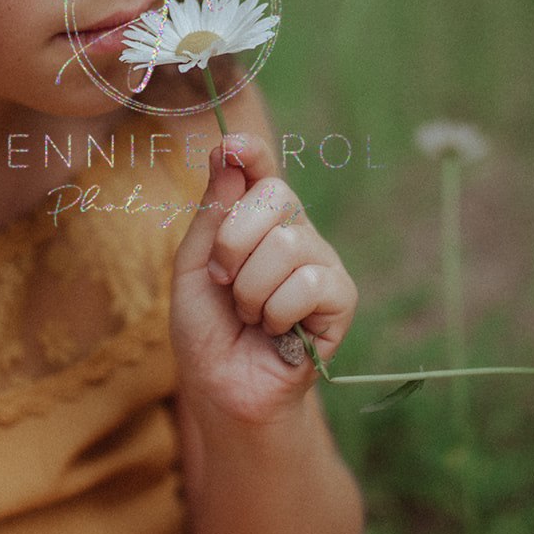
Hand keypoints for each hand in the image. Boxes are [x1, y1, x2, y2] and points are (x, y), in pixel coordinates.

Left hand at [170, 132, 357, 423]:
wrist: (223, 387)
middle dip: (232, 244)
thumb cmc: (206, 330)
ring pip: (286, 244)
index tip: (233, 146)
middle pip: (275, 196)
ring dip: (249, 291)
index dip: (252, 152)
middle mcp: (294, 231)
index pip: (263, 170)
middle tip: (223, 283)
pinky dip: (277, 313)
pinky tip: (277, 331)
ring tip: (250, 316)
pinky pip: (307, 283)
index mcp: (257, 219)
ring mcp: (320, 261)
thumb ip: (212, 213)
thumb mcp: (193, 267)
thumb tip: (228, 154)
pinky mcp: (340, 297)